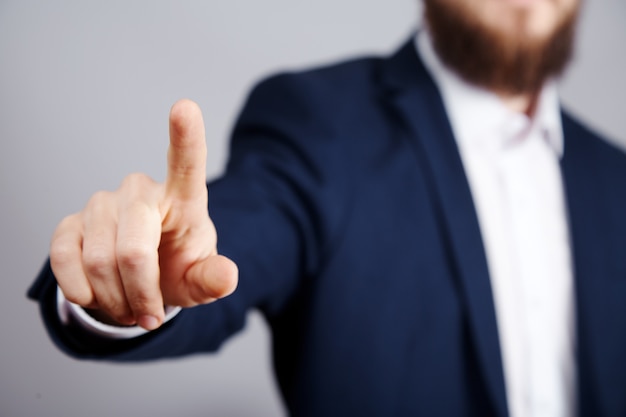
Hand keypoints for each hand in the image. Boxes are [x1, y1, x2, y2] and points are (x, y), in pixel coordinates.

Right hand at [50, 99, 237, 330]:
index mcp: (182, 197)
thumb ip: (213, 279)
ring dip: (116, 301)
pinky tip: (97, 295)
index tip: (185, 106)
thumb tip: (228, 277)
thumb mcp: (200, 277)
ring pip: (98, 263)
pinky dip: (83, 293)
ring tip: (131, 307)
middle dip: (142, 295)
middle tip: (151, 316)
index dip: (185, 135)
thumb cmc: (177, 267)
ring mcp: (101, 203)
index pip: (186, 163)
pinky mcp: (69, 222)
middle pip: (134, 251)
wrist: (139, 279)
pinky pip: (64, 262)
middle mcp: (140, 191)